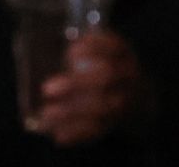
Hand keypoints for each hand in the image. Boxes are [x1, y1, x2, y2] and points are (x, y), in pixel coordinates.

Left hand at [31, 30, 143, 145]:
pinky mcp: (116, 123)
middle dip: (78, 82)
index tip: (69, 51)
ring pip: (102, 108)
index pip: (114, 47)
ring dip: (72, 112)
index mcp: (123, 54)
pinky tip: (59, 135)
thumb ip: (82, 49)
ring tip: (47, 113)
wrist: (139, 98)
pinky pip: (98, 130)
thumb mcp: (104, 53)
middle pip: (108, 77)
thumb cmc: (109, 69)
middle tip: (46, 88)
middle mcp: (128, 76)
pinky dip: (78, 134)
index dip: (93, 48)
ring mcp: (125, 101)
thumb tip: (39, 45)